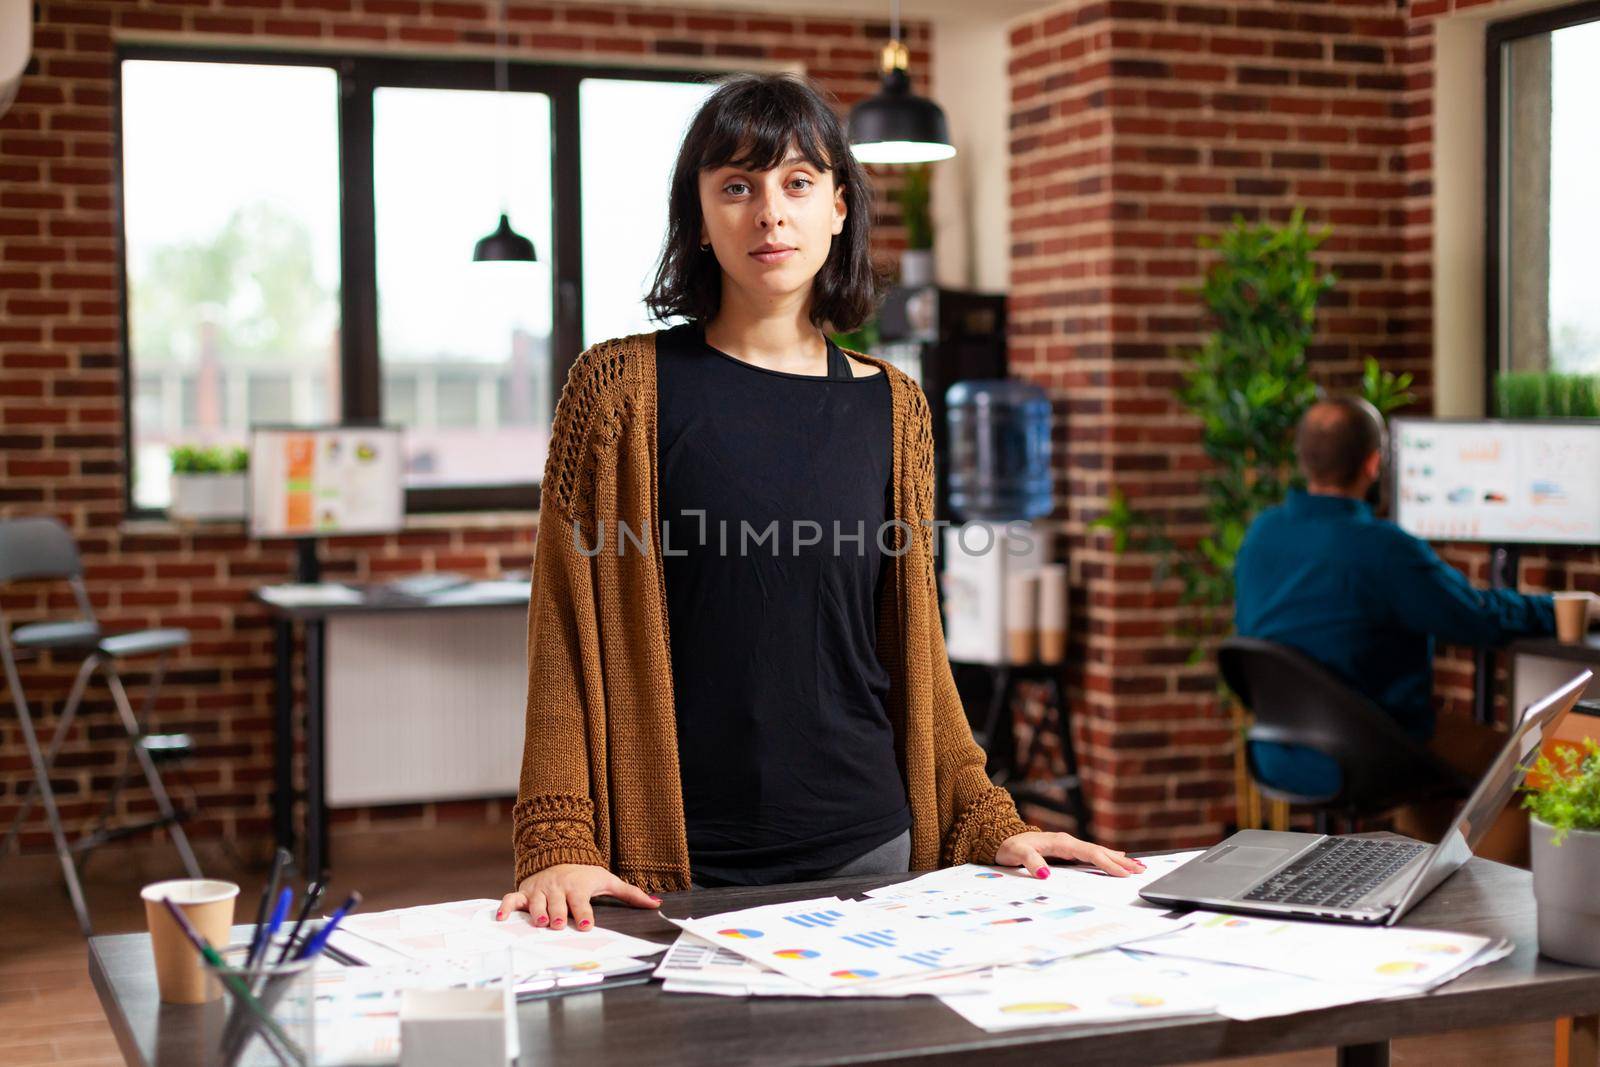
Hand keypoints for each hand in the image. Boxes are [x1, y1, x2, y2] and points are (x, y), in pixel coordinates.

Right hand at [496, 864, 659, 930]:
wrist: (558, 855)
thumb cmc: (585, 874)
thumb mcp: (608, 880)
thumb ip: (631, 894)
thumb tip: (656, 903)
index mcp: (578, 888)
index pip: (582, 902)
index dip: (584, 913)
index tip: (587, 924)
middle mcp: (558, 890)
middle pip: (558, 905)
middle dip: (558, 914)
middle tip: (558, 924)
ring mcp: (540, 891)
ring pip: (537, 904)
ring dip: (538, 912)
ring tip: (541, 922)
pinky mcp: (525, 893)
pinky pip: (512, 900)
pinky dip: (505, 908)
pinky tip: (501, 919)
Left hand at [994, 831, 1145, 878]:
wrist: (1000, 837)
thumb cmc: (1009, 846)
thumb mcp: (1016, 853)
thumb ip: (1031, 862)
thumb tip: (1045, 874)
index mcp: (1061, 842)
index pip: (1090, 853)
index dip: (1108, 863)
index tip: (1124, 872)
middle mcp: (1067, 842)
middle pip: (1099, 851)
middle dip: (1121, 861)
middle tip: (1141, 870)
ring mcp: (1068, 845)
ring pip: (1097, 852)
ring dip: (1117, 859)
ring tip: (1137, 865)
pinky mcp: (1066, 850)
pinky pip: (1091, 853)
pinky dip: (1106, 857)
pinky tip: (1116, 858)